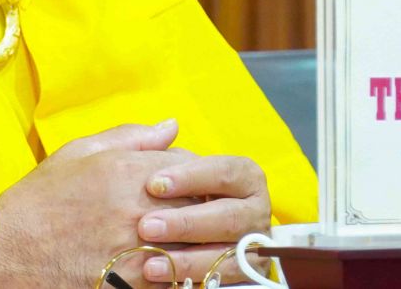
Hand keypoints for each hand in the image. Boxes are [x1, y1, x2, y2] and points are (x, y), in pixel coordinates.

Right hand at [0, 121, 198, 288]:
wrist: (10, 253)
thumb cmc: (41, 201)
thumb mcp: (77, 154)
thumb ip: (130, 137)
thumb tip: (170, 126)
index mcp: (126, 170)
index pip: (189, 163)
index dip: (189, 170)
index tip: (179, 180)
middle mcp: (139, 208)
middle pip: (200, 202)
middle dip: (197, 203)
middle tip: (185, 209)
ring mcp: (140, 249)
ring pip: (195, 241)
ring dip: (193, 238)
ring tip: (178, 238)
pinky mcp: (136, 283)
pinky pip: (178, 275)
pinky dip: (179, 268)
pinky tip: (164, 262)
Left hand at [134, 155, 270, 284]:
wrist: (162, 235)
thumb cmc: (157, 194)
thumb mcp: (146, 164)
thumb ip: (151, 144)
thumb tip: (169, 126)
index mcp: (242, 177)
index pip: (225, 171)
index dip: (192, 177)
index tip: (154, 184)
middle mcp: (255, 210)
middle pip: (229, 217)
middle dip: (187, 223)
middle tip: (146, 227)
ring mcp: (254, 244)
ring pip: (229, 253)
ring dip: (189, 259)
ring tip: (150, 263)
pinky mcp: (248, 274)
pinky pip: (227, 280)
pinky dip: (197, 279)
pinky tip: (165, 277)